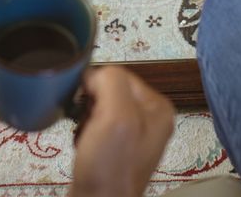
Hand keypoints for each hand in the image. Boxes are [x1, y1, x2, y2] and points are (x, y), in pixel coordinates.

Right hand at [70, 67, 173, 196]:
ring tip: (84, 136)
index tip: (86, 105)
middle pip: (109, 90)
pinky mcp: (116, 150)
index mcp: (158, 107)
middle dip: (90, 103)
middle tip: (87, 124)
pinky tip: (82, 144)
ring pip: (99, 107)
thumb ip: (111, 82)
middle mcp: (150, 119)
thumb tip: (93, 74)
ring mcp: (133, 135)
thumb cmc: (110, 166)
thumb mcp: (116, 116)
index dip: (97, 85)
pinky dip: (83, 132)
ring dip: (85, 118)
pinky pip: (95, 126)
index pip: (120, 74)